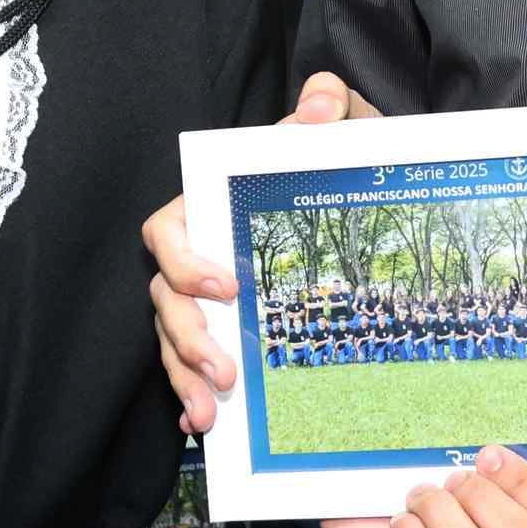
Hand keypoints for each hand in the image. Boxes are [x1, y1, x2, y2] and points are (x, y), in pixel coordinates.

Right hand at [143, 70, 377, 432]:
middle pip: (166, 298)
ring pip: (174, 337)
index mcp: (210, 206)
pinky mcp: (223, 328)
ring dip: (184, 376)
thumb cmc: (337, 163)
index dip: (184, 260)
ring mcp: (207, 297)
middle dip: (186, 338)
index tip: (225, 286)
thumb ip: (331, 108)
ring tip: (210, 412)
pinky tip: (205, 424)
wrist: (359, 196)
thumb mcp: (343, 132)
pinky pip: (191, 364)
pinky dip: (190, 393)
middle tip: (223, 370)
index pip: (168, 231)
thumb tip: (322, 103)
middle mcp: (199, 254)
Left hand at [321, 446, 526, 527]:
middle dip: (483, 500)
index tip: (510, 466)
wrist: (353, 498)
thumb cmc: (414, 477)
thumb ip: (497, 459)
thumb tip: (499, 458)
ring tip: (420, 499)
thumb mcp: (458, 458)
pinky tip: (400, 524)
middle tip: (453, 481)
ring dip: (440, 513)